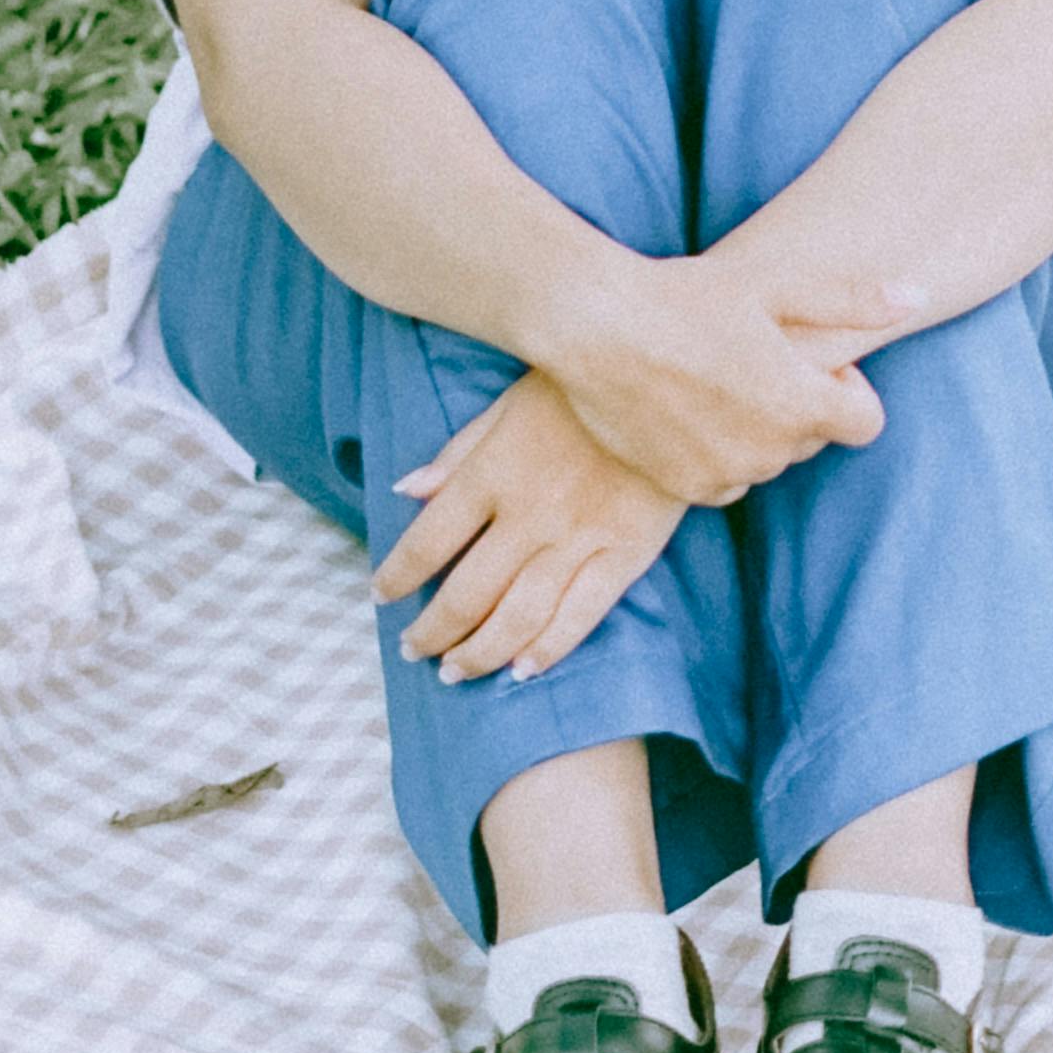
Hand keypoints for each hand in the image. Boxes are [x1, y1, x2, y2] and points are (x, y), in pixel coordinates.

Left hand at [376, 376, 687, 683]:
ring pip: (517, 616)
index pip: (429, 540)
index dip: (398, 576)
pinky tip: (522, 671)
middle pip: (467, 593)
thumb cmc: (582, 387)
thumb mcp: (510, 403)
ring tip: (455, 673)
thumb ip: (459, 452)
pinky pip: (582, 615)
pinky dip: (548, 649)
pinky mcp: (627, 553)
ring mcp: (580, 538)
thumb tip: (404, 490)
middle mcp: (530, 514)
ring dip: (479, 653)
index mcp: (494, 472)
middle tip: (413, 651)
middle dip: (432, 631)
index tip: (381, 596)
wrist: (671, 380)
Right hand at [536, 246, 882, 510]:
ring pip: (767, 461)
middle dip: (800, 404)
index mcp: (801, 403)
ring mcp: (723, 475)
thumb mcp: (776, 283)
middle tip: (754, 358)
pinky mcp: (682, 489)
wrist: (594, 326)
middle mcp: (768, 451)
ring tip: (716, 378)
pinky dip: (718, 453)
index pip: (866, 423)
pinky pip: (724, 481)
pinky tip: (687, 406)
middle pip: (814, 439)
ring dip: (758, 431)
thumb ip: (853, 298)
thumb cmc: (686, 295)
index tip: (812, 358)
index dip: (849, 388)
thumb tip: (917, 297)